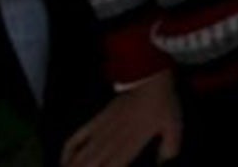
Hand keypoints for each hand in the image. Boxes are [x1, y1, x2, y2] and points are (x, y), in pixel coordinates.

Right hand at [63, 70, 180, 165]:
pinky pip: (75, 138)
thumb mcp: (174, 127)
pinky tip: (63, 162)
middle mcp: (111, 142)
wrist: (149, 78)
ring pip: (78, 157)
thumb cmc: (163, 104)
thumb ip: (170, 148)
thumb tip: (163, 162)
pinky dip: (66, 152)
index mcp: (129, 146)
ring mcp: (100, 131)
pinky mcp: (95, 121)